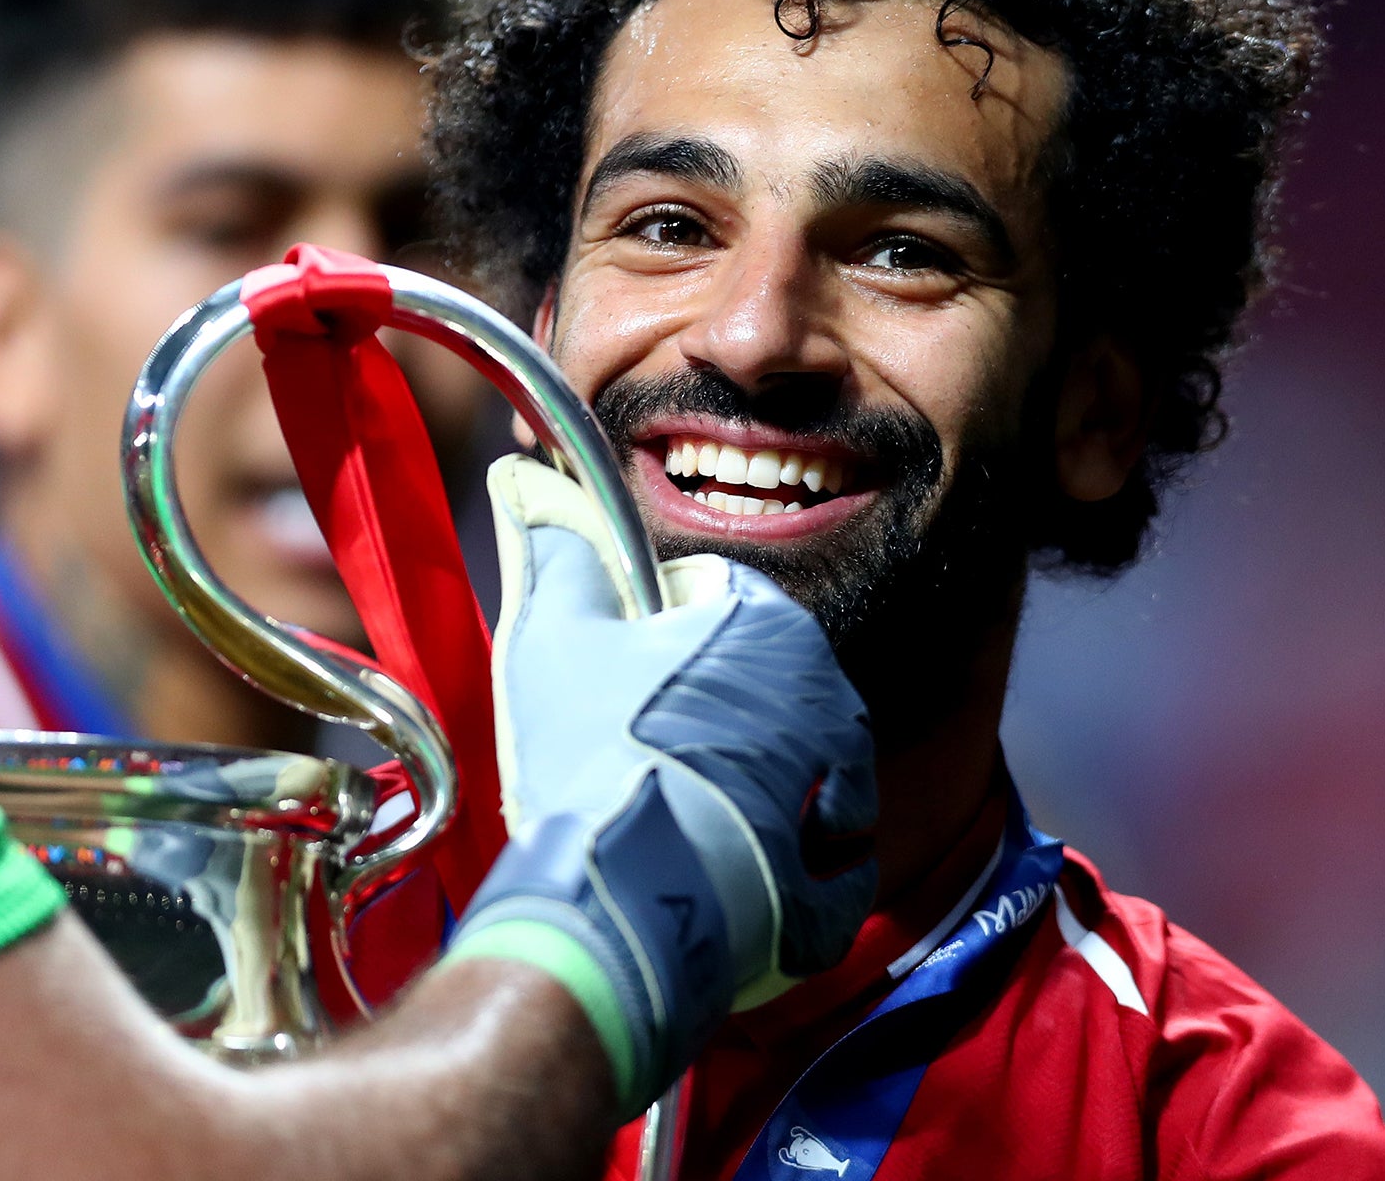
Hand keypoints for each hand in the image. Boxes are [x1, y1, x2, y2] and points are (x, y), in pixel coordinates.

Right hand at [443, 455, 876, 1113]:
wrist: (623, 894)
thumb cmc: (592, 751)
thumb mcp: (554, 631)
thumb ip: (557, 551)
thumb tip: (539, 490)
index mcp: (769, 625)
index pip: (717, 595)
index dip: (657, 626)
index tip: (620, 670)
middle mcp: (830, 697)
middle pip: (760, 680)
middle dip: (707, 704)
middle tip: (637, 745)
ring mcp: (845, 789)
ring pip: (794, 763)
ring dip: (748, 779)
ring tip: (674, 812)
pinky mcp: (842, 874)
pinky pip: (820, 857)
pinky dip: (783, 862)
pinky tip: (722, 870)